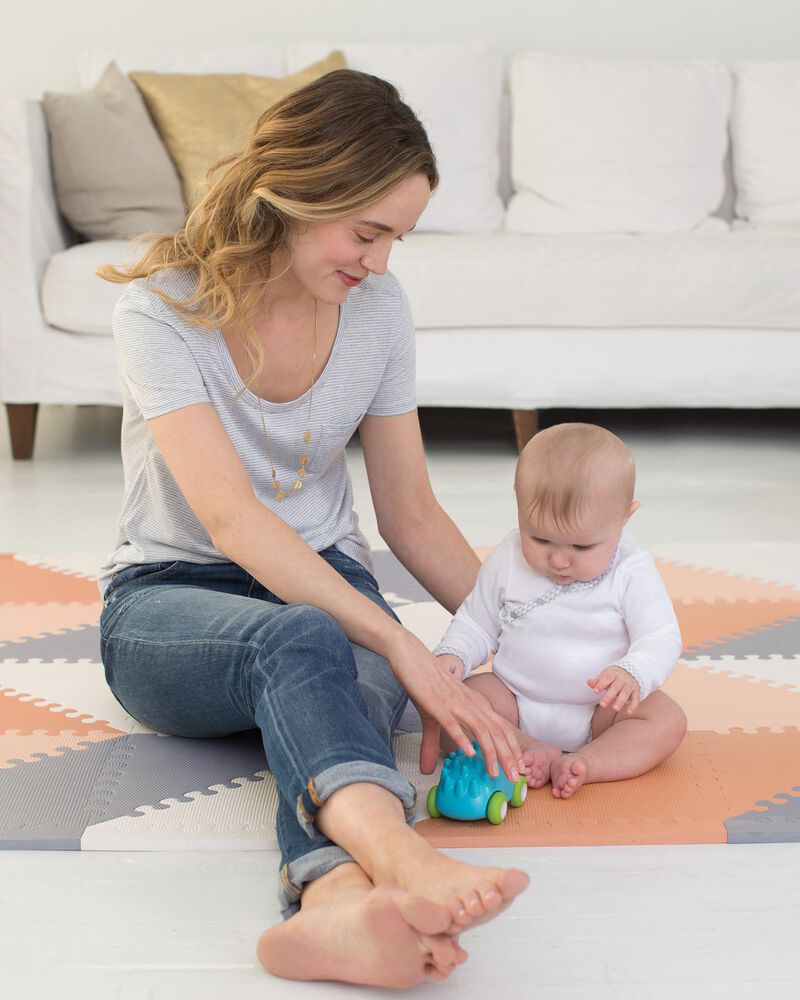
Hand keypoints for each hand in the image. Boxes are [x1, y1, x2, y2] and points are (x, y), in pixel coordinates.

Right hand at [387, 632, 521, 780]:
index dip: (512, 748)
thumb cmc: (426, 682)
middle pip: (496, 732)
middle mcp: (470, 704)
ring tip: (494, 772)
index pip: (501, 728)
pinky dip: (462, 738)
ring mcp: (455, 704)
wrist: (413, 657)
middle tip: (515, 777)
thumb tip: (428, 768)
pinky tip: (468, 754)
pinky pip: (453, 723)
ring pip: (480, 730)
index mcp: (475, 704)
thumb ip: (434, 743)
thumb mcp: (434, 715)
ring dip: (490, 752)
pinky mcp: (438, 705)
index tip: (519, 768)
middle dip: (507, 756)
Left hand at [587, 665, 640, 714]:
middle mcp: (622, 679)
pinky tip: (629, 712)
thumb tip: (589, 682)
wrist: (631, 670)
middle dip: (609, 696)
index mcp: (613, 673)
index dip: (601, 684)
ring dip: (620, 701)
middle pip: (615, 687)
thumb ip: (597, 681)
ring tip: (615, 709)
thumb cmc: (614, 676)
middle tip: (602, 705)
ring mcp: (629, 685)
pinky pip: (636, 698)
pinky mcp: (636, 691)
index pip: (607, 678)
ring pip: (625, 693)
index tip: (595, 691)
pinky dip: (633, 705)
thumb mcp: (605, 675)